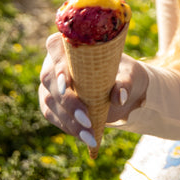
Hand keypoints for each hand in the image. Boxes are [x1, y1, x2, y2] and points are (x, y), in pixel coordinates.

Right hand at [39, 32, 148, 150]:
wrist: (123, 89)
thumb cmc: (125, 73)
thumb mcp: (129, 75)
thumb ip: (125, 83)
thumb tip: (120, 96)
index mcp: (72, 44)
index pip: (55, 46)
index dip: (57, 64)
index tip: (67, 83)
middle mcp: (55, 61)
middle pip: (49, 78)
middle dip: (67, 100)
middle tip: (87, 119)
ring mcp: (51, 83)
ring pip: (50, 101)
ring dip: (69, 120)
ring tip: (90, 134)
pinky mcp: (51, 102)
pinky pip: (53, 115)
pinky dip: (69, 127)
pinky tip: (84, 135)